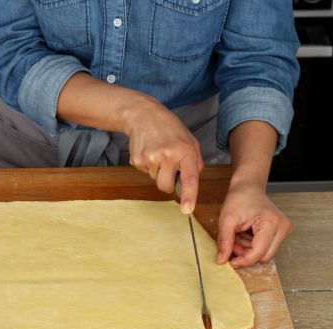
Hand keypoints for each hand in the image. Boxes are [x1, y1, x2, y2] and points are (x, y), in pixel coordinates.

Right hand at [122, 97, 203, 213]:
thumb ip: (194, 163)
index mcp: (185, 151)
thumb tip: (191, 183)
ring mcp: (151, 158)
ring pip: (155, 180)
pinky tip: (149, 150)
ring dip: (157, 170)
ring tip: (158, 151)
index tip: (187, 210)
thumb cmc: (169, 129)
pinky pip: (145, 172)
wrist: (143, 115)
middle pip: (166, 187)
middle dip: (167, 182)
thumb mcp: (190, 141)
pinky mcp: (137, 160)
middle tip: (167, 164)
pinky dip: (147, 165)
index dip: (189, 195)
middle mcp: (168, 155)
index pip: (189, 178)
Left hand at [216, 183, 291, 267]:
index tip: (230, 261)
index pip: (259, 253)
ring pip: (265, 253)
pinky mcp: (282, 231)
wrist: (248, 186)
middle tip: (232, 243)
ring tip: (238, 235)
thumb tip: (221, 260)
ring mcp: (284, 229)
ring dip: (248, 249)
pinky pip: (267, 247)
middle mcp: (282, 227)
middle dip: (246, 254)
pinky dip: (253, 245)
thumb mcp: (226, 219)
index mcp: (271, 222)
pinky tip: (245, 234)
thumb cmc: (239, 197)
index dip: (243, 260)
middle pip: (264, 256)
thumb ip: (224, 241)